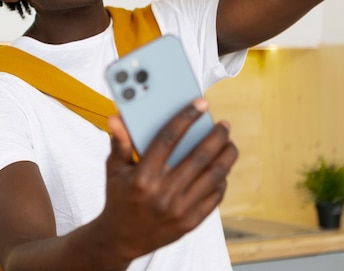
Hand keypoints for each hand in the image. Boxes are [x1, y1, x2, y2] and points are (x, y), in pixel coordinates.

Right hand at [96, 98, 237, 262]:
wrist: (121, 239)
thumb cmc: (119, 197)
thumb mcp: (114, 169)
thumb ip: (120, 142)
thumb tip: (116, 118)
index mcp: (142, 177)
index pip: (168, 139)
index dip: (186, 118)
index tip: (201, 104)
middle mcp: (162, 194)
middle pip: (199, 157)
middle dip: (216, 136)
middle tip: (223, 124)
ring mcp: (179, 210)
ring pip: (214, 176)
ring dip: (226, 155)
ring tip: (229, 143)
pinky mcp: (191, 222)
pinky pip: (215, 196)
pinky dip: (222, 179)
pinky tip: (222, 167)